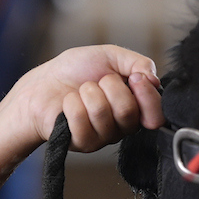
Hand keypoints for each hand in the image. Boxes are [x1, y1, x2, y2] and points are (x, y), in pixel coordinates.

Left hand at [4, 44, 162, 153]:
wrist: (42, 83)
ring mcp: (102, 137)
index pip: (156, 114)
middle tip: (97, 82)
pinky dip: (71, 104)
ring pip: (103, 114)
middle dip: (109, 87)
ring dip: (88, 93)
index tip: (135, 77)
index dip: (148, 96)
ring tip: (79, 92)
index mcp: (134, 106)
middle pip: (128, 111)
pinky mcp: (81, 143)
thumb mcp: (110, 56)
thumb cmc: (75, 71)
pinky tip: (67, 104)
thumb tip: (154, 80)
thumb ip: (138, 62)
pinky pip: (82, 122)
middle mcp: (122, 126)